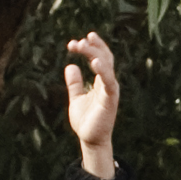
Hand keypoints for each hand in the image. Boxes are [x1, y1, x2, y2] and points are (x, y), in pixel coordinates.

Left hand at [63, 32, 119, 175]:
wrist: (90, 140)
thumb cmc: (85, 121)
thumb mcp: (76, 98)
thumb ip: (74, 83)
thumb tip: (70, 66)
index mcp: (101, 81)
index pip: (100, 57)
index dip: (92, 46)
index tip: (78, 40)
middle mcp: (107, 83)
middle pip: (104, 57)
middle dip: (91, 46)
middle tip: (75, 43)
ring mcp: (110, 90)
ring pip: (106, 65)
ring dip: (94, 53)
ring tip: (81, 45)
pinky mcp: (110, 98)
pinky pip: (108, 81)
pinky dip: (103, 70)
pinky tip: (94, 61)